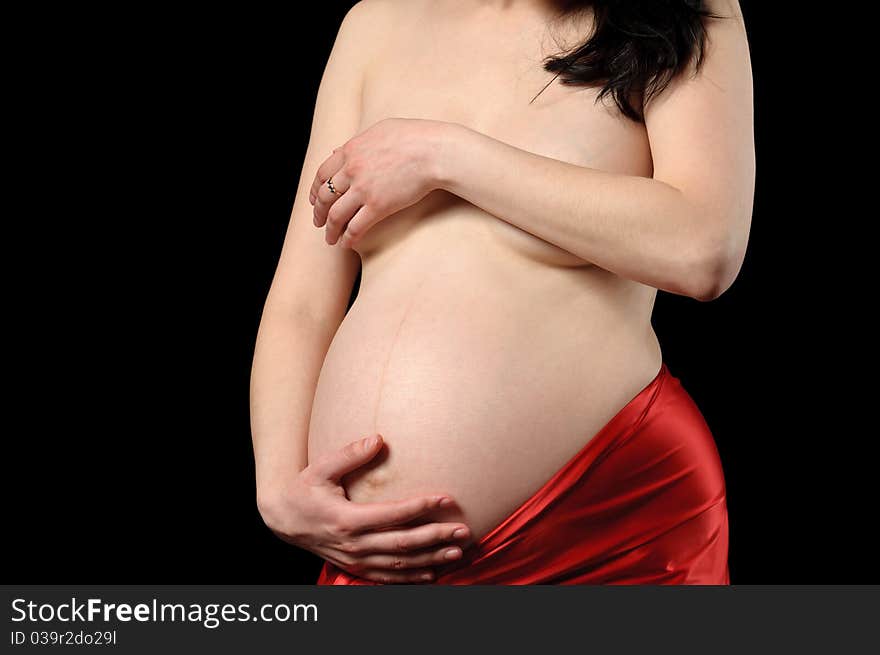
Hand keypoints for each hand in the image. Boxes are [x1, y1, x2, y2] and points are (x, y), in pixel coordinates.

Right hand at [257, 433, 470, 583]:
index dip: (420, 507)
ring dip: (430, 559)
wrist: (282, 519)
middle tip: (463, 531)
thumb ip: (350, 454)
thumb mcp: (321, 467)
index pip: (392, 514)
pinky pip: (388, 577)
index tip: (445, 499)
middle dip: (435, 537)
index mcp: (347, 519)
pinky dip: (411, 577)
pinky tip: (433, 573)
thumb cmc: (304, 489)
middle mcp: (353, 544)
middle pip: (402, 544)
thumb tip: (378, 439)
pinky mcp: (355, 568)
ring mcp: (355, 560)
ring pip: (399, 565)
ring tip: (457, 552)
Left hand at [308, 117, 447, 248]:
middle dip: (318, 212)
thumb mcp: (380, 130)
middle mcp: (352, 170)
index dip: (315, 190)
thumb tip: (339, 151)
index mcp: (350, 150)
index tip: (314, 200)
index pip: (322, 173)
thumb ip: (357, 142)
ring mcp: (364, 189)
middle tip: (318, 222)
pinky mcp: (379, 206)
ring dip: (330, 230)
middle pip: (325, 196)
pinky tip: (347, 243)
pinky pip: (356, 227)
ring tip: (330, 239)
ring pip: (336, 215)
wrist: (434, 151)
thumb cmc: (414, 137)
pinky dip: (348, 237)